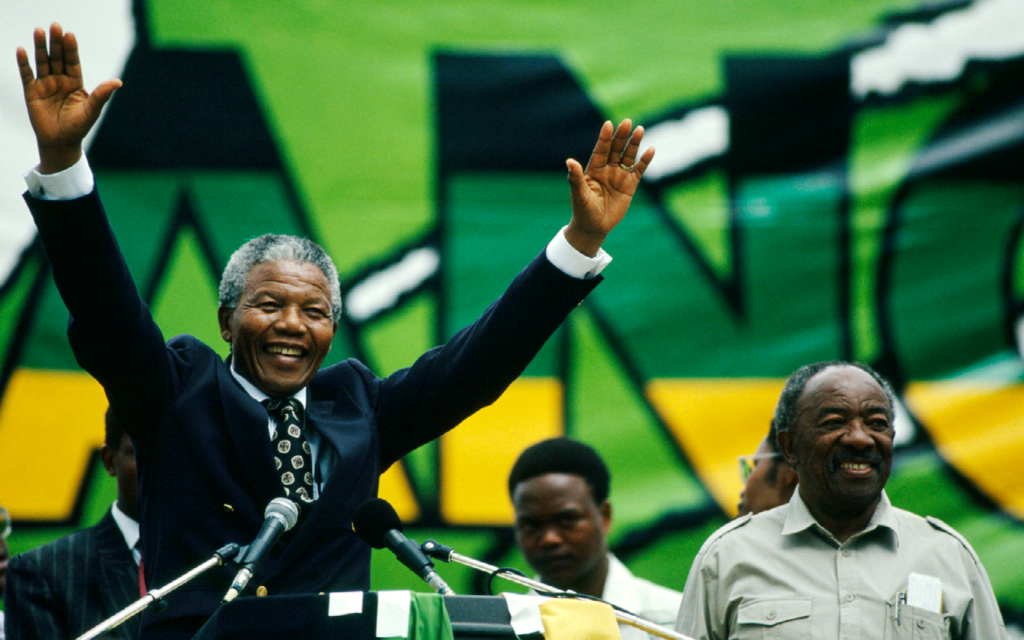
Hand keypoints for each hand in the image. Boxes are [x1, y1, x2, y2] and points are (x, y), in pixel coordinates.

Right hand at [16, 23, 121, 173]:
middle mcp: (60, 80)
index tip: (69, 34)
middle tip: (55, 26)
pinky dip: (24, 63)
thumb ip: (102, 94)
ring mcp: (45, 85)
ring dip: (40, 47)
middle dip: (56, 42)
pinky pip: (27, 74)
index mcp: (75, 82)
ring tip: (39, 31)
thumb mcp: (92, 109)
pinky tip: (22, 50)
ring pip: (42, 62)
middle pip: (57, 57)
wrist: (61, 143)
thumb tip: (118, 81)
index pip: (73, 61)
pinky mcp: (32, 92)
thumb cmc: (79, 127)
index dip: (71, 48)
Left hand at [564, 119, 654, 256]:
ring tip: (640, 129)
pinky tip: (651, 149)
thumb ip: (575, 178)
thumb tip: (569, 161)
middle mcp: (607, 169)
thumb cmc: (583, 211)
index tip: (608, 125)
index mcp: (593, 169)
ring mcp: (619, 176)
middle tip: (627, 122)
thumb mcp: (579, 195)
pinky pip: (639, 170)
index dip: (604, 138)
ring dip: (634, 143)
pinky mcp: (630, 185)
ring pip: (628, 156)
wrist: (594, 227)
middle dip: (621, 136)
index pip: (600, 149)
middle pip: (616, 149)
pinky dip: (645, 160)